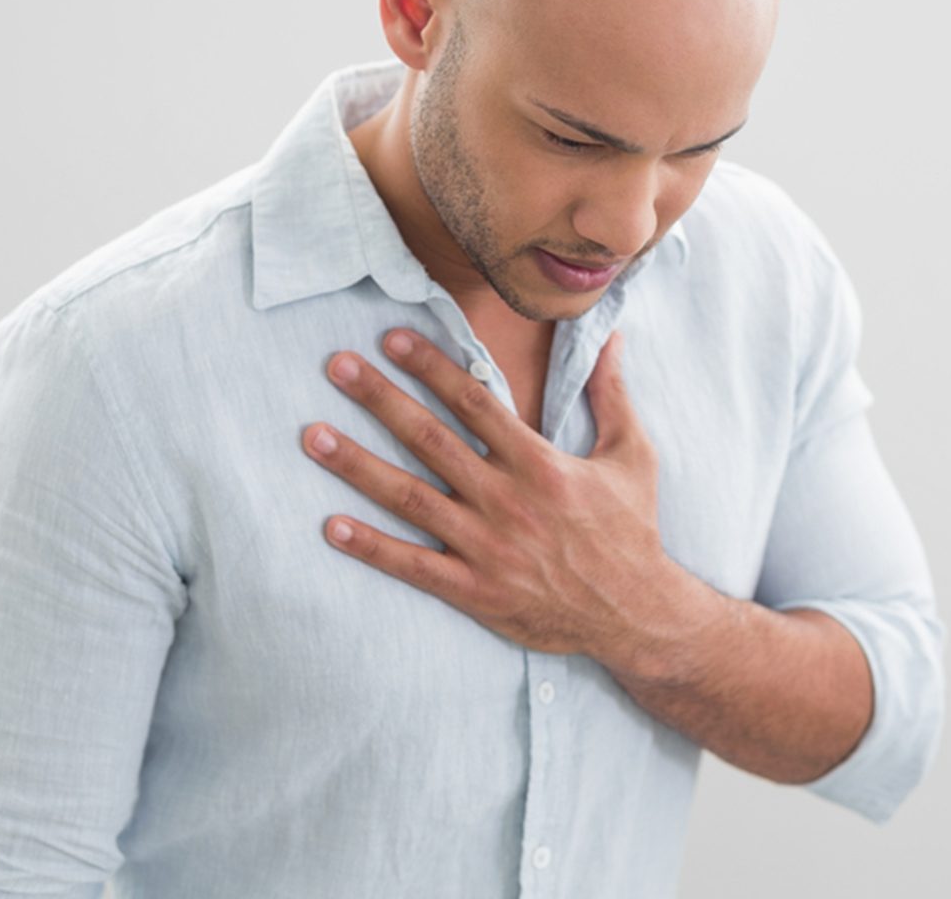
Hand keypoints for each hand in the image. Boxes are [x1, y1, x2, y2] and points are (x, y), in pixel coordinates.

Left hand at [301, 328, 671, 670]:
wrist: (636, 614)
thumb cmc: (631, 530)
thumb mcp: (633, 455)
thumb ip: (612, 394)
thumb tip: (611, 336)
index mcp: (540, 463)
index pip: (474, 402)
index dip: (430, 366)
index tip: (390, 338)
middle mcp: (506, 500)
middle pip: (430, 439)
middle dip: (379, 399)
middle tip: (335, 366)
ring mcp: (486, 547)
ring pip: (409, 498)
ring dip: (357, 465)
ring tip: (314, 437)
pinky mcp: (474, 590)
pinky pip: (413, 565)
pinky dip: (371, 547)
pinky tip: (331, 526)